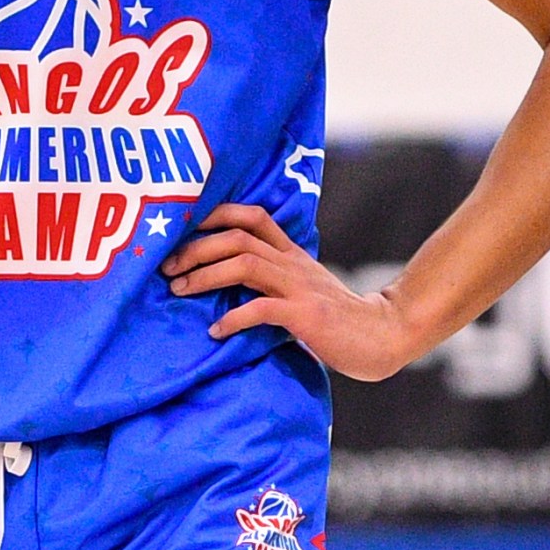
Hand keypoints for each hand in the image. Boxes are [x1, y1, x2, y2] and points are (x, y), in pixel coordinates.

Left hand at [162, 204, 423, 381]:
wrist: (383, 335)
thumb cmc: (337, 317)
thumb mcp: (302, 288)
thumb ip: (272, 280)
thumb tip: (227, 282)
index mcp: (291, 254)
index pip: (253, 217)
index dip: (216, 215)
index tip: (181, 229)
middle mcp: (292, 264)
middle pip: (238, 237)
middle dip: (196, 248)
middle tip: (166, 267)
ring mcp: (299, 287)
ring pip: (244, 264)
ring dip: (205, 276)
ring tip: (179, 290)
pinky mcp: (305, 315)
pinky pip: (261, 309)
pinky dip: (234, 319)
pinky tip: (216, 331)